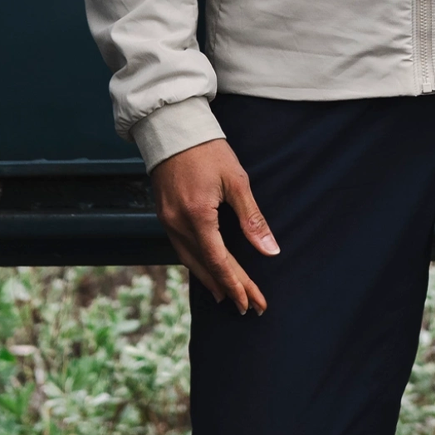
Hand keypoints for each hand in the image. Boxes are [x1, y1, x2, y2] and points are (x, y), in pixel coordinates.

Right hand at [150, 138, 278, 313]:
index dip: (238, 284)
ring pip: (190, 260)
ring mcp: (168, 220)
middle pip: (206, 266)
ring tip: (227, 296)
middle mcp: (178, 224)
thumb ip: (252, 218)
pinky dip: (196, 263)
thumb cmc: (208, 150)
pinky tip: (206, 269)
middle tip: (248, 307)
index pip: (219, 261)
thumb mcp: (236, 180)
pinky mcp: (164, 214)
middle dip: (229, 287)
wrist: (172, 128)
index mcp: (197, 216)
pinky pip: (181, 248)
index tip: (253, 302)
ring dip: (210, 280)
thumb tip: (270, 251)